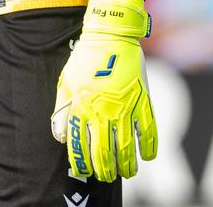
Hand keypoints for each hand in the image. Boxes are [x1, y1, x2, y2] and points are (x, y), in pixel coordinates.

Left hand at [50, 0, 156, 181]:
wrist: (111, 35)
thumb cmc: (85, 59)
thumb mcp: (65, 83)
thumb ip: (62, 111)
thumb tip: (62, 136)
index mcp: (81, 108)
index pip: (80, 146)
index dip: (82, 163)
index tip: (85, 171)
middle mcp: (103, 112)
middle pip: (104, 152)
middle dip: (105, 169)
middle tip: (107, 176)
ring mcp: (125, 108)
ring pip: (127, 147)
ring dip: (127, 165)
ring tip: (127, 172)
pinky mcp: (143, 101)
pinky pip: (149, 130)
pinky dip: (150, 147)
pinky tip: (148, 156)